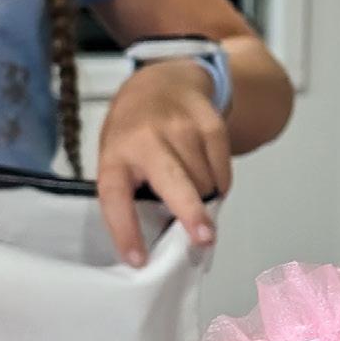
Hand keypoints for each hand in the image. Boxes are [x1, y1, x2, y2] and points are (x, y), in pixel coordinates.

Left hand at [97, 59, 228, 265]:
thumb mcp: (119, 156)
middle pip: (173, 182)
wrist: (162, 80)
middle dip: (190, 213)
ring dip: (203, 199)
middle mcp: (148, 139)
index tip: (137, 260)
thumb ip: (134, 190)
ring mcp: (182, 128)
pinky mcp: (211, 124)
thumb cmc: (135, 131)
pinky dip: (220, 183)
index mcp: (116, 154)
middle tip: (203, 239)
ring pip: (204, 183)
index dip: (126, 231)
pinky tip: (207, 175)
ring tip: (191, 189)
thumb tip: (161, 238)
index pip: (116, 198)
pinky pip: (223, 170)